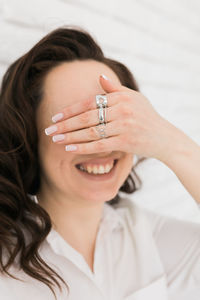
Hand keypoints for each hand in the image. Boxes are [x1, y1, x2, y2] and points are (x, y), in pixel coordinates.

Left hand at [44, 74, 176, 160]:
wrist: (164, 137)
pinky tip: (70, 149)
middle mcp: (122, 109)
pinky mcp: (126, 142)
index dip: (70, 110)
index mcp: (121, 97)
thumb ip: (115, 89)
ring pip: (90, 131)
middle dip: (64, 124)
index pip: (89, 103)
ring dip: (70, 136)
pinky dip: (83, 147)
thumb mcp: (134, 98)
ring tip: (55, 140)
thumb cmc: (147, 116)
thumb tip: (99, 76)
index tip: (55, 117)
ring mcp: (124, 126)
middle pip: (86, 117)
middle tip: (48, 130)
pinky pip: (99, 145)